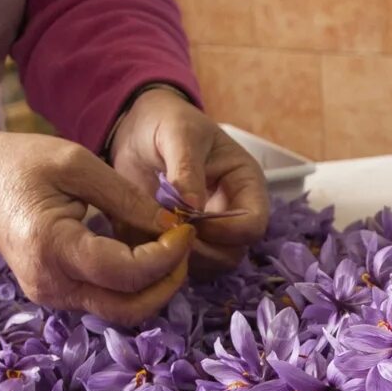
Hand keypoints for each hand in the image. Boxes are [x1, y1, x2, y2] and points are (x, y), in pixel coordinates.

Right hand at [0, 124, 193, 324]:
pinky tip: (140, 252)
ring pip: (119, 312)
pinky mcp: (54, 295)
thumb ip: (127, 198)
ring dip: (153, 287)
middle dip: (168, 281)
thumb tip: (172, 226)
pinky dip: (132, 285)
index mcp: (52, 246)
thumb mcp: (77, 164)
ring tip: (166, 248)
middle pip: (129, 308)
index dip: (167, 256)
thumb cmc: (21, 162)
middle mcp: (50, 283)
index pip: (126, 272)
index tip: (185, 228)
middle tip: (183, 245)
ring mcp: (50, 295)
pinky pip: (104, 301)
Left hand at [108, 85, 269, 277]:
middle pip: (231, 255)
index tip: (192, 218)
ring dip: (179, 259)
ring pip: (206, 267)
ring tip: (152, 232)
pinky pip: (176, 267)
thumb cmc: (168, 123)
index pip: (253, 225)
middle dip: (200, 250)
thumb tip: (191, 207)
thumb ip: (187, 167)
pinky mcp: (180, 244)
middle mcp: (231, 216)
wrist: (138, 129)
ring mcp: (207, 234)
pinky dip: (158, 260)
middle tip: (167, 232)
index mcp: (245, 186)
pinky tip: (142, 237)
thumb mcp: (179, 133)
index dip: (226, 230)